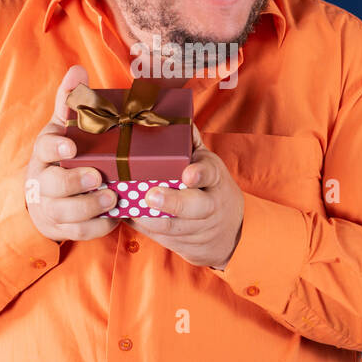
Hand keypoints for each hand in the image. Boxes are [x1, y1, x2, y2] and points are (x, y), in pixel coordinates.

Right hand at [24, 65, 120, 242]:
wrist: (39, 201)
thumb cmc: (59, 158)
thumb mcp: (61, 129)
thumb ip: (69, 102)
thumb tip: (78, 69)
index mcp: (44, 153)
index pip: (43, 147)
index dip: (56, 147)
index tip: (71, 146)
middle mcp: (43, 181)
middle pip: (53, 184)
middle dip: (75, 182)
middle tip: (98, 177)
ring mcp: (52, 207)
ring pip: (65, 212)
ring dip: (89, 207)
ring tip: (112, 198)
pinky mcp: (64, 228)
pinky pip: (79, 232)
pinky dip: (98, 227)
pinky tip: (115, 218)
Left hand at [127, 125, 244, 268]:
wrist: (233, 231)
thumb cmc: (212, 188)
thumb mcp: (208, 164)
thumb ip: (191, 144)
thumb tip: (177, 116)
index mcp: (215, 178)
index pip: (210, 174)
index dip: (199, 174)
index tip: (187, 174)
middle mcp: (210, 204)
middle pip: (194, 206)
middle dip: (172, 202)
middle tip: (151, 195)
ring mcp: (198, 228)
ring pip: (174, 227)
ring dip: (151, 219)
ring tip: (132, 209)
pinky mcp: (186, 244)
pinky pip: (162, 238)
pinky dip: (144, 229)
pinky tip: (128, 217)